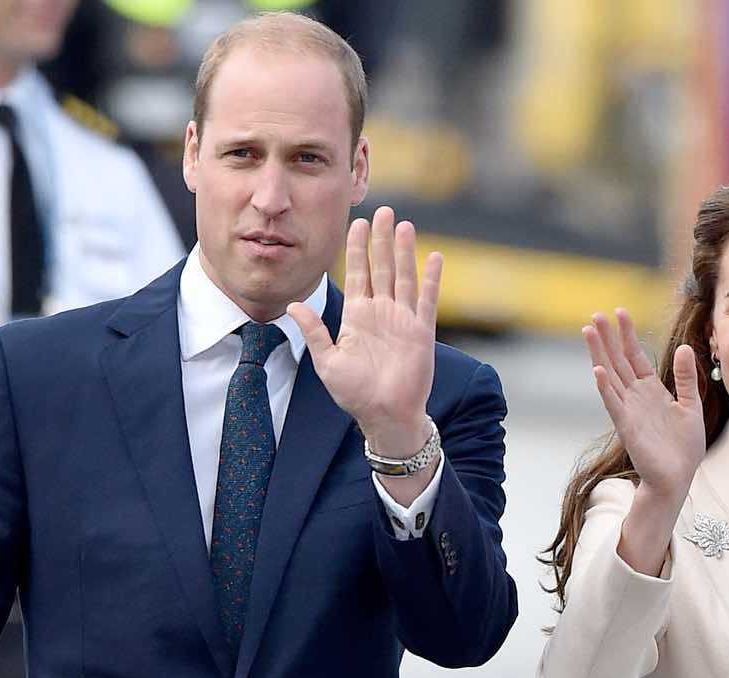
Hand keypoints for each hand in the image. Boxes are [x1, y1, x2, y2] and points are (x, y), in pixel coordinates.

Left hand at [288, 206, 440, 455]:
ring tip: (405, 225)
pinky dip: (431, 279)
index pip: (358, 273)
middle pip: (382, 267)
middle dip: (382, 239)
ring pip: (404, 276)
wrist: (384, 416)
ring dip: (405, 251)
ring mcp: (403, 320)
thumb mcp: (327, 360)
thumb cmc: (355, 393)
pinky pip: (427, 300)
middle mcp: (382, 312)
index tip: (357, 223)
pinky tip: (435, 257)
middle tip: (384, 211)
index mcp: (358, 315)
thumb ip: (313, 331)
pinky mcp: (421, 332)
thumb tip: (293, 305)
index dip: (357, 248)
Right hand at [585, 308, 703, 503]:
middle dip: (607, 338)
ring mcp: (629, 410)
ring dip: (599, 354)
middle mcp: (636, 397)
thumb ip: (685, 378)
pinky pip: (614, 403)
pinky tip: (598, 370)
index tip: (620, 312)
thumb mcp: (690, 405)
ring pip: (610, 376)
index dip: (628, 335)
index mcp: (651, 390)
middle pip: (617, 361)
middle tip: (595, 315)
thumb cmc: (684, 447)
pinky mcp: (627, 426)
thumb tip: (684, 347)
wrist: (677, 477)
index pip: (636, 356)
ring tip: (589, 332)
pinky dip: (605, 387)